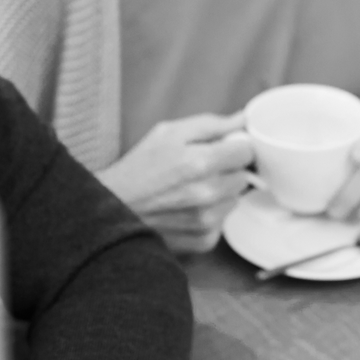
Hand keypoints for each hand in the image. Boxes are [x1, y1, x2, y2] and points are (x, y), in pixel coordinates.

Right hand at [97, 113, 255, 254]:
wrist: (113, 209)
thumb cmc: (138, 168)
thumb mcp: (168, 133)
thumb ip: (210, 124)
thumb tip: (242, 119)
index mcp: (201, 162)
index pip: (247, 151)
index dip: (234, 147)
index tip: (221, 149)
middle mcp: (208, 194)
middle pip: (243, 176)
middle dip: (227, 170)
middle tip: (201, 169)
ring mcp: (207, 221)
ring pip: (235, 200)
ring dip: (221, 194)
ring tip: (191, 190)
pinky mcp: (204, 241)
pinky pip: (223, 222)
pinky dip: (211, 216)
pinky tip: (188, 209)